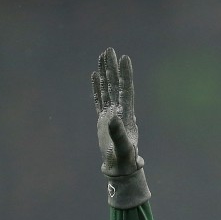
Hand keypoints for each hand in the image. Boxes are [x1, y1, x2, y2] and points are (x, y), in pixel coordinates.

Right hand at [91, 47, 149, 206]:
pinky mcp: (103, 120)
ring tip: (103, 55)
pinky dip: (97, 87)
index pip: (126, 90)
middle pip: (116, 85)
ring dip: (106, 73)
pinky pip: (99, 99)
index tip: (124, 58)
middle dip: (113, 67)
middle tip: (110, 49)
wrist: (120, 169)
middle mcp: (120, 112)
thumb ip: (118, 134)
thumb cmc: (124, 161)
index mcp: (126, 116)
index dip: (125, 75)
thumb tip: (111, 118)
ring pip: (108, 89)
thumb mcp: (123, 148)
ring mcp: (111, 115)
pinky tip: (94, 75)